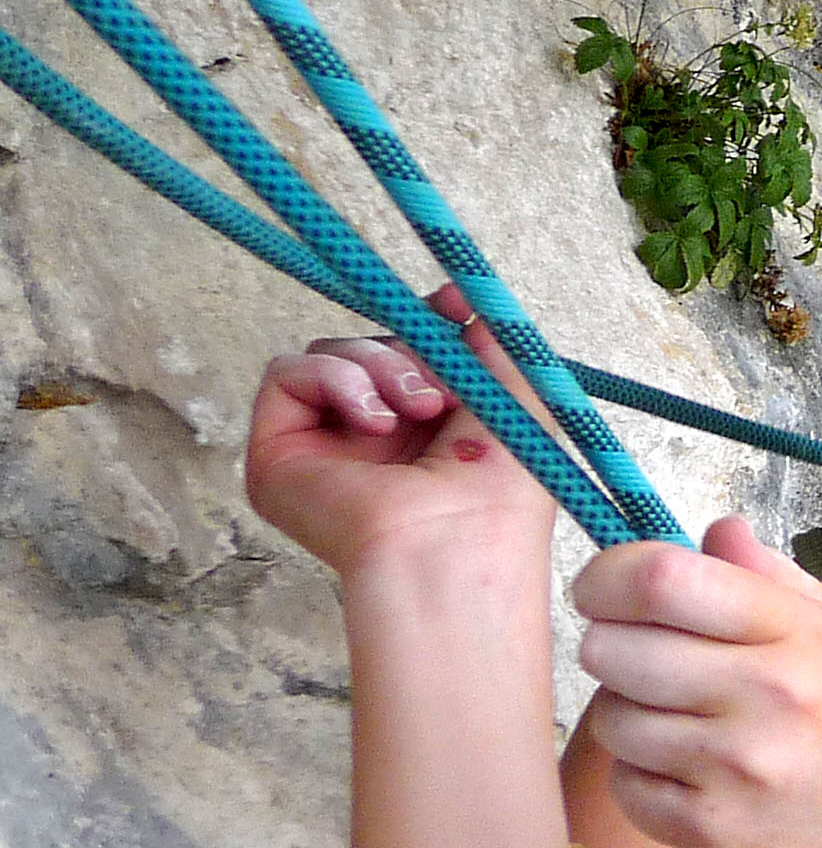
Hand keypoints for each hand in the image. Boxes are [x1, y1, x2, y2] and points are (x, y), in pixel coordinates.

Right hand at [243, 286, 555, 576]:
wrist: (455, 548)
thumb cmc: (498, 496)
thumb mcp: (518, 403)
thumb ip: (495, 347)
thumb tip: (464, 299)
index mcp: (425, 429)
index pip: (408, 350)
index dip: (427, 322)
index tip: (453, 305)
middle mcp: (371, 436)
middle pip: (370, 343)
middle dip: (412, 350)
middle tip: (444, 394)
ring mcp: (322, 444)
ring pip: (332, 352)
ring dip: (382, 366)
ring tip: (420, 412)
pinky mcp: (276, 452)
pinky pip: (288, 372)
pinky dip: (337, 380)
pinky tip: (376, 422)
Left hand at [569, 520, 821, 847]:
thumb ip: (783, 585)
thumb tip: (715, 531)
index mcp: (806, 635)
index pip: (663, 576)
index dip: (609, 577)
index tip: (606, 593)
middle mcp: (772, 692)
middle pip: (616, 645)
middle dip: (615, 652)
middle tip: (652, 670)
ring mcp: (740, 766)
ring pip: (613, 717)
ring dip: (632, 722)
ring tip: (688, 735)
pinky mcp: (714, 834)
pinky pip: (627, 786)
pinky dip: (647, 785)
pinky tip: (699, 788)